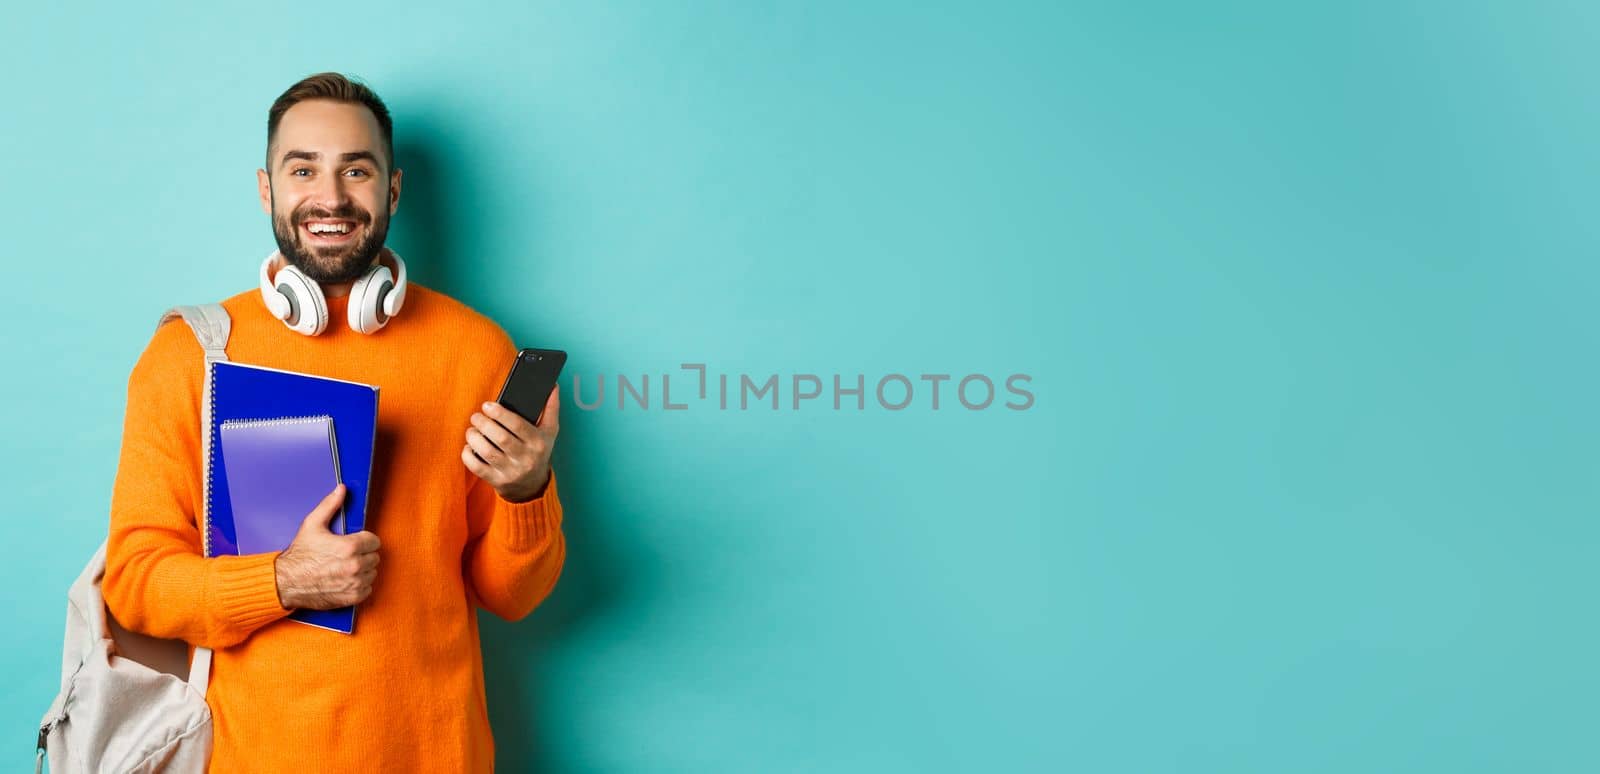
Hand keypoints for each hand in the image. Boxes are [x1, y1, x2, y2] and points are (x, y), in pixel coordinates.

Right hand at [274, 484, 381, 609]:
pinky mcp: (352, 597)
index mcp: (349, 547)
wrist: (285, 582)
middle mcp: (355, 566)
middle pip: (374, 557)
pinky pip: (368, 589)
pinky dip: (360, 585)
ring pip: (372, 573)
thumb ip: (330, 505)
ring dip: (363, 570)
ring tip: (345, 567)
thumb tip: (342, 489)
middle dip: (363, 554)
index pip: (374, 541)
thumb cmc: (299, 555)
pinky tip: (346, 579)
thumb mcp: (312, 524)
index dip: (365, 540)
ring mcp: (354, 583)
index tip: (355, 542)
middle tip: (347, 555)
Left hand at [462, 388, 559, 502]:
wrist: (533, 486)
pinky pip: (477, 467)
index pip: (517, 425)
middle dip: (483, 423)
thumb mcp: (549, 432)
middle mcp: (525, 458)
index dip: (500, 413)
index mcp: (538, 443)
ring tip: (472, 430)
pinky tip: (469, 446)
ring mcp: (511, 471)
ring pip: (487, 452)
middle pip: (500, 438)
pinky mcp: (497, 481)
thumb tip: (553, 386)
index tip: (487, 405)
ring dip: (474, 437)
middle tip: (476, 416)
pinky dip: (468, 455)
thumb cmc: (539, 452)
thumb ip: (551, 408)